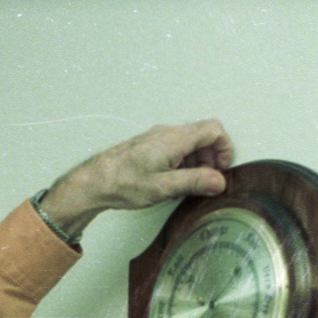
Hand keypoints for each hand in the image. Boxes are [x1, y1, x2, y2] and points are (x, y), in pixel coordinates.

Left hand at [37, 120, 235, 239]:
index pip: (213, 130)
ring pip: (188, 144)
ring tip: (188, 186)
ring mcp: (156, 139)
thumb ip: (194, 182)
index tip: (221, 169)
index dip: (224, 148)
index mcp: (174, 139)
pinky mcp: (148, 147)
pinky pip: (174, 149)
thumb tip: (219, 181)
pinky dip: (181, 164)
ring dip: (195, 163)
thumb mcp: (164, 187)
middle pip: (202, 137)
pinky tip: (173, 183)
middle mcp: (167, 133)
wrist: (93, 182)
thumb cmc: (122, 183)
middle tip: (206, 182)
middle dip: (210, 158)